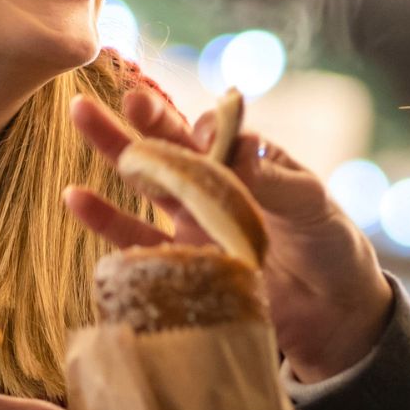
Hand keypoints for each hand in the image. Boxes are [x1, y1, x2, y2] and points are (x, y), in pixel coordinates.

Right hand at [63, 86, 395, 379]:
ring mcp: (194, 223)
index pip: (214, 132)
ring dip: (114, 150)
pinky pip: (136, 242)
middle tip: (122, 95)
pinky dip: (105, 220)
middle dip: (144, 119)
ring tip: (81, 115)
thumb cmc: (331, 248)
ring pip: (145, 181)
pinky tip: (75, 196)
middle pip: (171, 144)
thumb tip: (236, 149)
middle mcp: (215, 186)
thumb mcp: (312, 205)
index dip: (199, 127)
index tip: (198, 133)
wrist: (334, 314)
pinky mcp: (181, 264)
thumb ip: (275, 178)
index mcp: (249, 162)